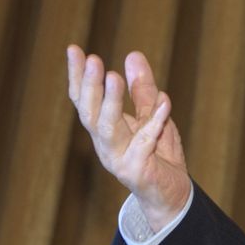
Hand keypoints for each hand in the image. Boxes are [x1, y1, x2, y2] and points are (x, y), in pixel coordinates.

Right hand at [66, 45, 191, 231]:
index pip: (84, 100)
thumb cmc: (159, 155)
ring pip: (108, 129)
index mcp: (103, 130)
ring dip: (110, 103)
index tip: (73, 49)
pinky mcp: (137, 171)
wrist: (171, 196)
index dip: (78, 76)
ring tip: (113, 77)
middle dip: (90, 86)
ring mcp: (119, 159)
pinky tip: (164, 101)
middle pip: (90, 113)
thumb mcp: (152, 116)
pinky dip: (154, 122)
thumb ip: (143, 90)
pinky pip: (145, 143)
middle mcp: (105, 144)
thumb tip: (133, 55)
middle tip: (93, 60)